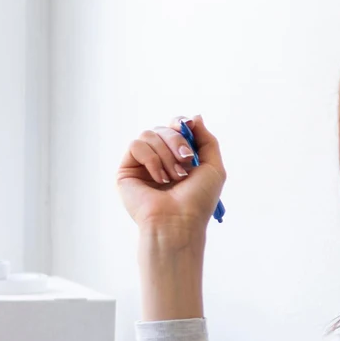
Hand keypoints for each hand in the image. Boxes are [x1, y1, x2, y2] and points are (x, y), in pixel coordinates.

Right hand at [116, 115, 226, 232]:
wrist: (178, 222)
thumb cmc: (197, 201)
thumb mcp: (213, 167)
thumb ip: (207, 140)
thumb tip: (194, 117)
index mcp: (176, 158)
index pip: (173, 127)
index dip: (180, 124)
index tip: (189, 127)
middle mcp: (158, 159)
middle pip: (162, 128)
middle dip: (177, 141)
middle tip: (187, 161)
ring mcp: (141, 165)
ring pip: (149, 135)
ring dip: (166, 154)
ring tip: (174, 177)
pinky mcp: (126, 170)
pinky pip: (136, 145)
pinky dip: (152, 159)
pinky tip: (159, 179)